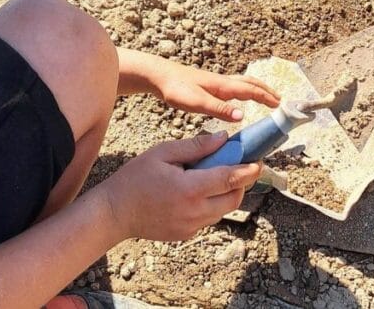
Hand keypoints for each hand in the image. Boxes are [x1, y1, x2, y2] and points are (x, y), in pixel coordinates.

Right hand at [105, 132, 261, 241]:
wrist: (113, 213)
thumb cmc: (136, 178)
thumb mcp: (164, 153)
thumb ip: (196, 146)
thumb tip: (224, 139)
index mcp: (189, 189)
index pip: (229, 179)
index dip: (249, 170)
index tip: (260, 160)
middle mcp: (193, 212)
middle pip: (233, 199)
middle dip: (243, 182)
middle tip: (244, 165)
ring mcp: (190, 227)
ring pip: (222, 210)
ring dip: (228, 192)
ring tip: (219, 174)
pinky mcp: (185, 234)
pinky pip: (208, 218)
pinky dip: (212, 203)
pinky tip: (200, 189)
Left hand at [155, 58, 279, 121]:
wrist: (161, 77)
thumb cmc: (177, 89)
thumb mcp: (197, 103)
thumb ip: (219, 109)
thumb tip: (242, 116)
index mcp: (223, 86)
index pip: (250, 90)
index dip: (266, 97)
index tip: (280, 104)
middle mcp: (223, 82)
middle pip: (250, 83)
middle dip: (266, 91)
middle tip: (279, 100)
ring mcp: (217, 82)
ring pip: (244, 83)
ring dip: (257, 89)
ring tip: (266, 96)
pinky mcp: (211, 85)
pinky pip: (235, 86)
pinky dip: (246, 89)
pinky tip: (241, 97)